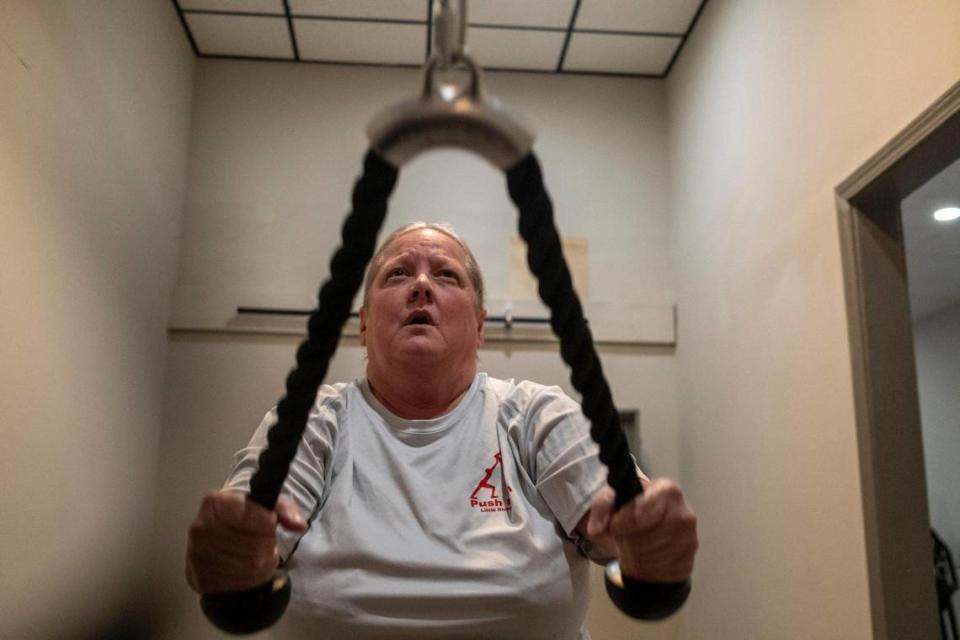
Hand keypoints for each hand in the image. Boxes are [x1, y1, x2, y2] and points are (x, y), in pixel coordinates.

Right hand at [186, 490, 306, 594]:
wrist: (213, 542)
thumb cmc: (242, 519)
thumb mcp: (262, 504)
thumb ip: (284, 508)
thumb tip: (299, 525)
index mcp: (215, 502)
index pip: (247, 513)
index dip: (265, 520)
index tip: (271, 522)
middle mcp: (202, 527)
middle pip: (251, 542)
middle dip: (266, 543)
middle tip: (265, 540)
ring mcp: (198, 554)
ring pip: (248, 563)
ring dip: (263, 561)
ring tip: (258, 553)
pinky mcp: (201, 577)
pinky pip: (239, 581)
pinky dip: (253, 576)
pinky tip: (250, 568)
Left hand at [586, 478, 696, 582]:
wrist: (649, 532)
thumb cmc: (632, 513)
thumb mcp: (612, 501)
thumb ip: (601, 507)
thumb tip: (597, 528)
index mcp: (666, 491)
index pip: (640, 511)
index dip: (623, 522)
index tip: (615, 525)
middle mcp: (684, 513)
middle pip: (645, 538)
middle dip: (628, 540)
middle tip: (626, 536)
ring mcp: (690, 540)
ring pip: (652, 557)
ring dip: (636, 556)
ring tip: (634, 546)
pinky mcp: (688, 562)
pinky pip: (660, 572)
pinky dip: (647, 569)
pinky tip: (645, 559)